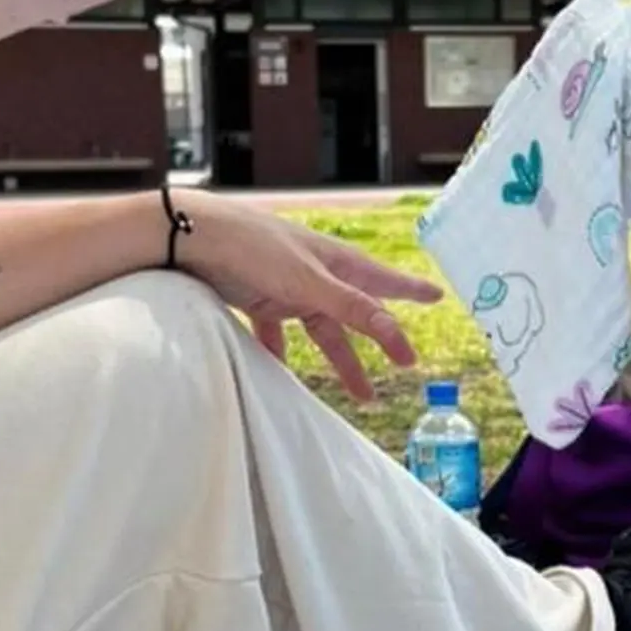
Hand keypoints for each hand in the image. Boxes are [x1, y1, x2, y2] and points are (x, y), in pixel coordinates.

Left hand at [174, 196, 440, 400]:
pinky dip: (280, 352)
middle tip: (405, 364)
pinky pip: (275, 332)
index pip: (382, 281)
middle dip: (379, 341)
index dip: (410, 291)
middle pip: (356, 314)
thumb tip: (392, 327)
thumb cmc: (253, 248)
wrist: (192, 236)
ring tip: (361, 394)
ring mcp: (286, 285)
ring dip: (341, 359)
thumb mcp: (307, 282)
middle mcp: (315, 274)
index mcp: (334, 263)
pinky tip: (281, 373)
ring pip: (322, 330)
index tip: (438, 296)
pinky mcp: (255, 296)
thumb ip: (349, 306)